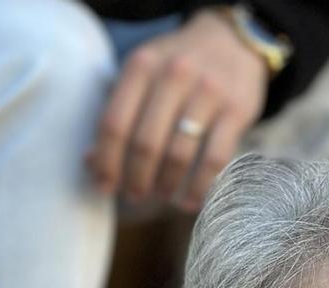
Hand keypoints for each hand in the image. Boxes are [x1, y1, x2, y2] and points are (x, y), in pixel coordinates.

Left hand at [88, 10, 267, 211]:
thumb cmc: (178, 69)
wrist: (231, 43)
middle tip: (134, 195)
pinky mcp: (235, 111)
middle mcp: (172, 75)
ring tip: (161, 194)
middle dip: (136, 178)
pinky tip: (191, 202)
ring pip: (178, 154)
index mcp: (141, 66)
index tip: (104, 186)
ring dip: (166, 184)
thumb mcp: (144, 76)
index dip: (106, 162)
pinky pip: (214, 160)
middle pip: (145, 143)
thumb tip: (93, 163)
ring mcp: (207, 93)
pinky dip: (200, 187)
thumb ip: (119, 113)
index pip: (114, 123)